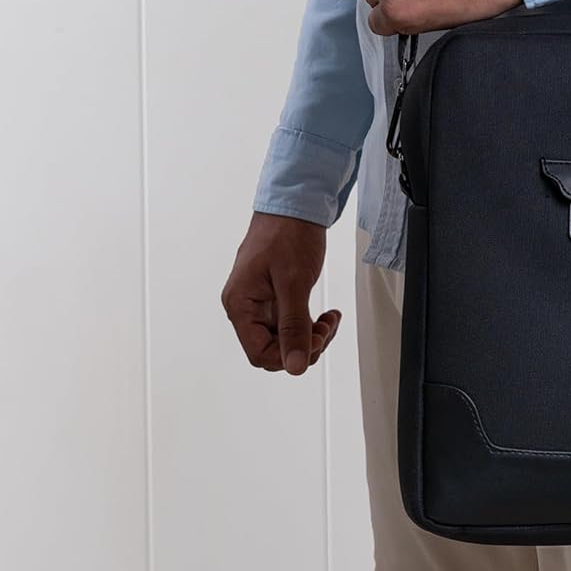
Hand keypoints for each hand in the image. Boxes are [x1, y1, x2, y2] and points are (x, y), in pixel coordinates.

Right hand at [222, 211, 340, 374]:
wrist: (296, 204)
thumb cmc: (287, 234)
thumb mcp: (293, 282)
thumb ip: (294, 326)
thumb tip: (295, 365)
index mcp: (240, 303)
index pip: (258, 353)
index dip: (287, 356)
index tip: (312, 344)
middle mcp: (246, 306)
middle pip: (272, 349)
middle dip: (303, 345)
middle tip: (325, 329)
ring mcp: (261, 303)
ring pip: (285, 339)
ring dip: (311, 336)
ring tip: (329, 320)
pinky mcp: (276, 297)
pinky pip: (292, 324)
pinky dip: (311, 324)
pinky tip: (327, 316)